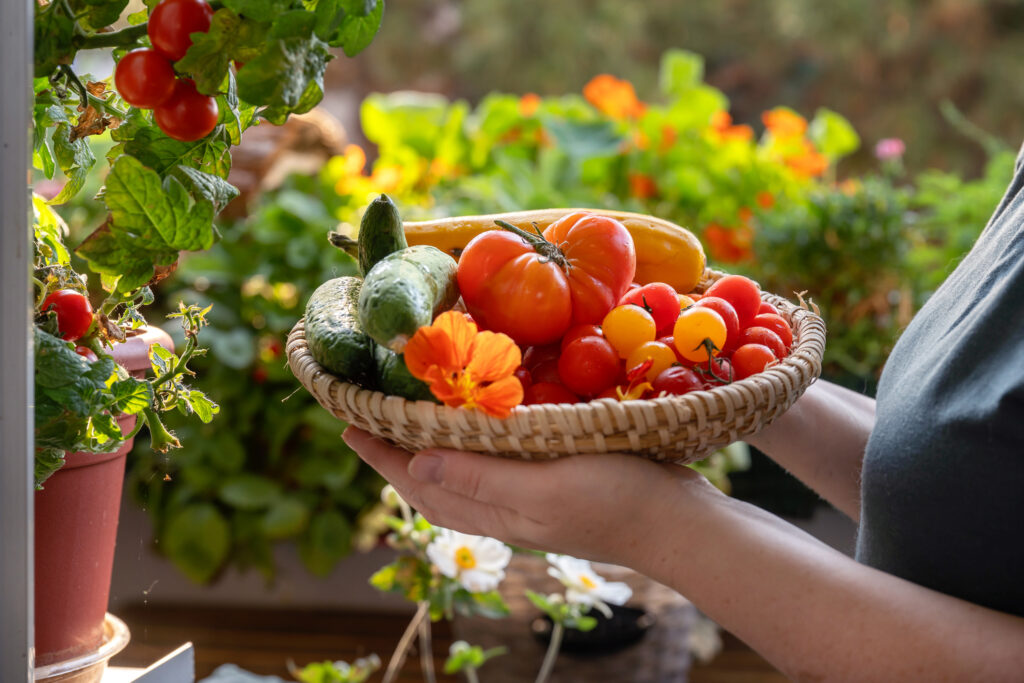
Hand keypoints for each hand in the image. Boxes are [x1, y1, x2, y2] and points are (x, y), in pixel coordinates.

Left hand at [343, 426, 720, 566]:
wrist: (679, 523)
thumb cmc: (616, 500)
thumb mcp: (544, 488)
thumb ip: (481, 479)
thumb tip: (414, 464)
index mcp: (495, 510)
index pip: (421, 484)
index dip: (382, 456)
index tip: (347, 423)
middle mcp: (504, 508)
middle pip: (433, 483)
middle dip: (394, 454)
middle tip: (366, 419)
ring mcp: (528, 499)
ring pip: (461, 477)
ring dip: (427, 453)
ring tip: (407, 426)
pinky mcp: (553, 482)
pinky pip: (493, 467)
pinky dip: (470, 450)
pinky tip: (479, 431)